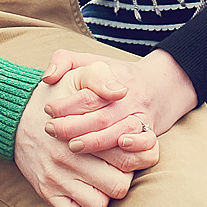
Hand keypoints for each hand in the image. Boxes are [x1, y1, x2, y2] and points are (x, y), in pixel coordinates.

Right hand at [13, 64, 158, 206]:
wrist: (14, 115)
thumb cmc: (55, 97)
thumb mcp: (77, 76)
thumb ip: (100, 78)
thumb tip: (121, 91)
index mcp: (84, 131)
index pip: (128, 155)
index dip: (138, 154)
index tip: (131, 148)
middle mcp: (70, 158)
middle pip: (119, 184)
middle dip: (124, 176)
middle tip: (118, 165)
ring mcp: (58, 178)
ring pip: (100, 204)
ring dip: (105, 194)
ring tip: (102, 178)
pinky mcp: (47, 192)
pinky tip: (86, 192)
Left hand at [41, 48, 197, 149]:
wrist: (158, 85)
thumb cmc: (114, 75)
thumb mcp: (89, 60)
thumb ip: (63, 60)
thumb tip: (48, 78)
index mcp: (112, 76)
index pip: (89, 91)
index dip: (67, 103)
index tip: (48, 109)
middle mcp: (128, 96)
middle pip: (101, 115)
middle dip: (74, 126)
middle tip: (51, 130)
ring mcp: (141, 114)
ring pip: (121, 130)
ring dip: (97, 141)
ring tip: (73, 146)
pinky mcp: (151, 131)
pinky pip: (149, 142)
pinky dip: (136, 147)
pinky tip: (120, 146)